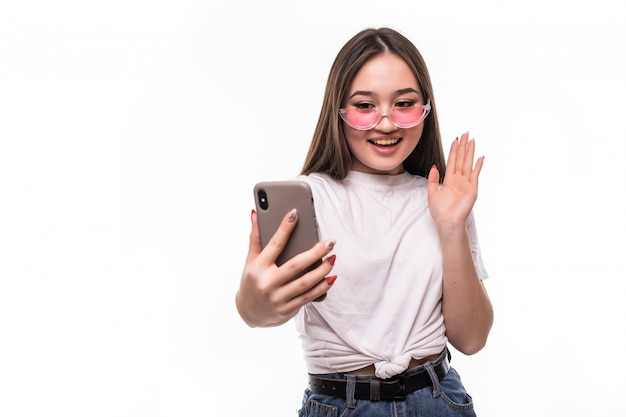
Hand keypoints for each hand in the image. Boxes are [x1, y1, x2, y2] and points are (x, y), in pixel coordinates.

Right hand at [235, 209, 336, 326]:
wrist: (248, 313)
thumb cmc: (251, 281)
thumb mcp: (250, 261)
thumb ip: (255, 238)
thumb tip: (255, 215)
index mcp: (258, 268)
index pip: (274, 245)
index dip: (284, 228)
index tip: (295, 214)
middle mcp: (267, 283)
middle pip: (296, 265)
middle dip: (316, 253)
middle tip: (330, 242)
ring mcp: (278, 298)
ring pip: (305, 283)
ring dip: (323, 270)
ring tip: (333, 258)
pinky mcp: (287, 310)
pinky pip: (308, 297)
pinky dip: (322, 287)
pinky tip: (331, 277)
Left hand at [427, 132, 483, 229]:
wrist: (447, 222)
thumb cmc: (439, 211)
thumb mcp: (432, 192)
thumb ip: (433, 179)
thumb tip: (434, 166)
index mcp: (449, 180)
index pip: (452, 161)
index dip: (453, 150)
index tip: (455, 139)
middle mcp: (459, 180)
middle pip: (461, 159)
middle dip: (463, 146)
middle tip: (465, 133)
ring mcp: (466, 184)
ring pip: (468, 164)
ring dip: (470, 152)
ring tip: (472, 140)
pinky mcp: (472, 189)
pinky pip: (475, 175)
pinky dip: (478, 166)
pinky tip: (480, 157)